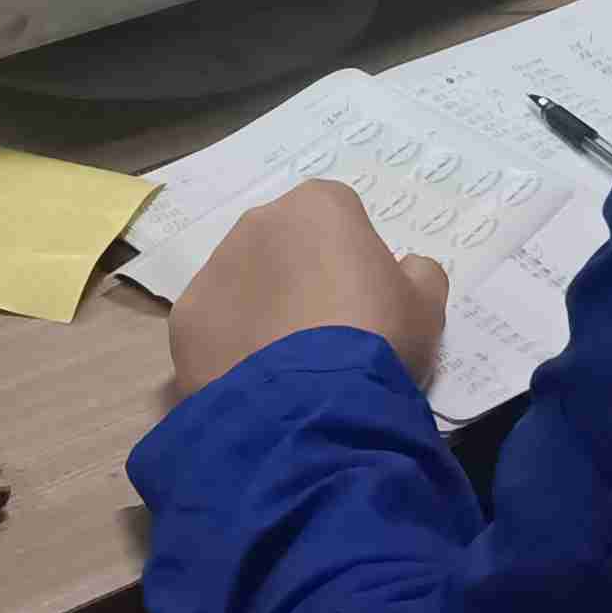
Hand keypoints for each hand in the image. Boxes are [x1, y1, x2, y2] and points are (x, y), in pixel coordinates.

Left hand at [166, 179, 451, 400]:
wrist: (314, 407)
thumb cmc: (376, 339)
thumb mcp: (426, 306)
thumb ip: (417, 274)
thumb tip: (406, 270)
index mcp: (318, 206)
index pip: (338, 218)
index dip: (351, 260)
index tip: (362, 302)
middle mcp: (258, 224)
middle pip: (283, 245)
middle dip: (299, 279)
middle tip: (324, 334)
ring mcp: (214, 270)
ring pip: (242, 285)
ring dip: (261, 311)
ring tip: (289, 367)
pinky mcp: (185, 319)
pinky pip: (213, 327)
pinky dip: (230, 348)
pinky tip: (255, 385)